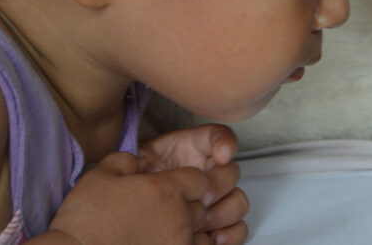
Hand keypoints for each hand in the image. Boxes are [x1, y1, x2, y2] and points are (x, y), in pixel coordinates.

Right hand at [45, 152, 211, 244]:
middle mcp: (180, 218)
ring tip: (164, 233)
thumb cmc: (85, 219)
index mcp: (166, 190)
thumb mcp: (100, 176)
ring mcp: (179, 244)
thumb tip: (138, 159)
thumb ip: (125, 160)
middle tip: (163, 213)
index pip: (198, 179)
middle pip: (202, 207)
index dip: (186, 182)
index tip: (170, 189)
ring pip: (202, 235)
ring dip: (189, 232)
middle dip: (188, 207)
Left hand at [140, 125, 248, 244]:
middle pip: (232, 172)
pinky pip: (239, 228)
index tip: (221, 155)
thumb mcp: (133, 164)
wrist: (132, 209)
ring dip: (222, 213)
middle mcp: (209, 171)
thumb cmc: (135, 182)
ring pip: (239, 201)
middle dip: (217, 186)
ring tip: (200, 222)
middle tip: (199, 198)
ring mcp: (217, 198)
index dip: (226, 142)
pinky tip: (212, 237)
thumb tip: (140, 162)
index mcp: (193, 149)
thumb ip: (140, 156)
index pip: (218, 136)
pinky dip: (231, 234)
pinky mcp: (218, 223)